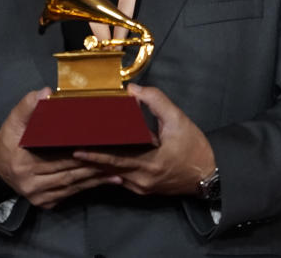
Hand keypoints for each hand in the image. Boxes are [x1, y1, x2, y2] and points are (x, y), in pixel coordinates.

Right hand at [0, 87, 121, 208]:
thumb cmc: (9, 141)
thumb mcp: (13, 121)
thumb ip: (28, 105)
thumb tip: (46, 92)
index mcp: (23, 164)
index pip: (57, 158)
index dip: (79, 151)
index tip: (98, 144)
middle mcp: (30, 184)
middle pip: (68, 173)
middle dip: (92, 165)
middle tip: (115, 157)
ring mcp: (37, 196)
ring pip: (71, 186)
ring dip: (95, 179)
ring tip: (117, 170)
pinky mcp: (44, 203)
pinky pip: (69, 195)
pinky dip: (87, 187)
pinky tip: (104, 181)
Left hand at [73, 84, 215, 195]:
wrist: (210, 175)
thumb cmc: (194, 147)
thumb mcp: (177, 120)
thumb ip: (155, 101)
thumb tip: (132, 89)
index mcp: (148, 164)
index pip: (113, 160)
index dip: (94, 155)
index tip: (75, 148)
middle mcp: (141, 180)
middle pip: (108, 169)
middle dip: (90, 159)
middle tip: (71, 147)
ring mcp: (141, 188)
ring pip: (113, 175)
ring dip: (98, 164)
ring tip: (80, 151)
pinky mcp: (143, 190)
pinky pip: (122, 179)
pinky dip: (110, 169)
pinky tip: (100, 159)